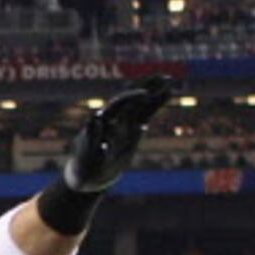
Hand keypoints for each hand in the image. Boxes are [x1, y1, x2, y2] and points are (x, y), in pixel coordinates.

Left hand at [64, 76, 171, 191]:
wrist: (88, 177)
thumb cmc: (84, 169)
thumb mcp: (87, 156)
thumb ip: (91, 138)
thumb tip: (94, 118)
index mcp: (101, 122)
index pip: (117, 105)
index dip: (130, 98)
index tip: (145, 94)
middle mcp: (113, 118)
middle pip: (130, 98)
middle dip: (145, 86)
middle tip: (164, 77)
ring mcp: (123, 123)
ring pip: (140, 104)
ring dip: (154, 91)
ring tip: (170, 80)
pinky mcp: (132, 129)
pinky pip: (146, 113)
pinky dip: (156, 103)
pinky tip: (169, 93)